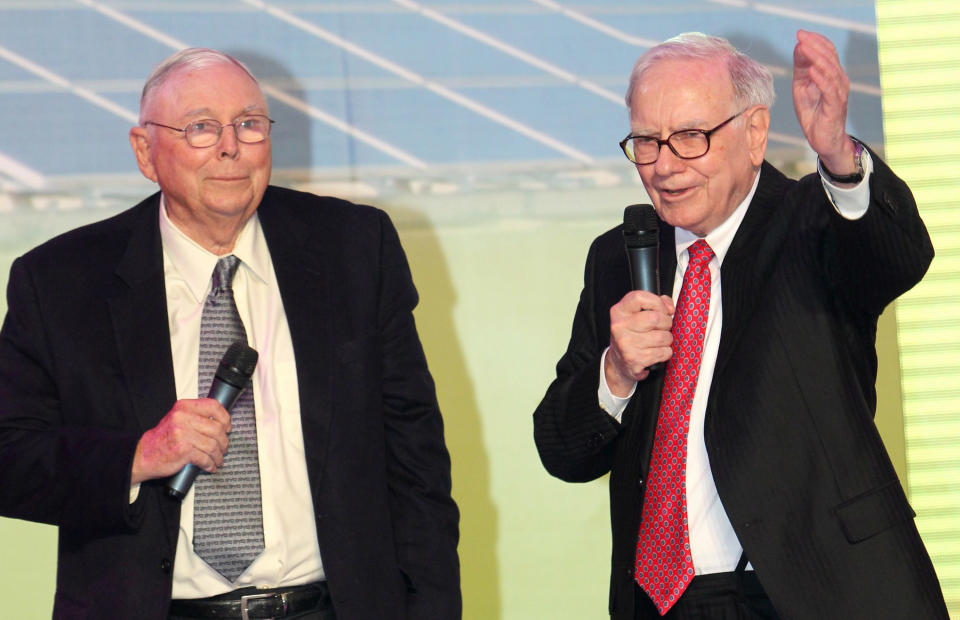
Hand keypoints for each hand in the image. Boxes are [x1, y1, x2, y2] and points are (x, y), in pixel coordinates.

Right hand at [131, 398, 231, 484]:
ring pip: (213, 445)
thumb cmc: (162, 439)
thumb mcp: (177, 419)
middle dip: (224, 442)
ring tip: (218, 459)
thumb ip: (195, 417)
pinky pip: (205, 458)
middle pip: (217, 428)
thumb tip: (220, 422)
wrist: (142, 456)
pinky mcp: (183, 451)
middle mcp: (182, 418)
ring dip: (219, 455)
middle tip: (224, 448)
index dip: (225, 417)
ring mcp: (182, 434)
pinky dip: (210, 464)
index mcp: (183, 407)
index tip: (227, 427)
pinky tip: (210, 466)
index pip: (213, 406)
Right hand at [605, 291, 674, 395]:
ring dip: (667, 339)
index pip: (640, 297)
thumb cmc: (631, 335)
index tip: (662, 310)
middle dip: (667, 323)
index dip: (657, 303)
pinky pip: (663, 352)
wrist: (619, 362)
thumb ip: (655, 304)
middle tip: (663, 327)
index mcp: (619, 311)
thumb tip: (669, 307)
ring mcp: (626, 344)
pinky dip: (665, 352)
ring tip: (659, 341)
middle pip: (656, 318)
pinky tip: (656, 352)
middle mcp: (620, 326)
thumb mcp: (636, 315)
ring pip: (663, 337)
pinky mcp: (635, 359)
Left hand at [792, 29, 856, 173]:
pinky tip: (811, 70)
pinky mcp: (834, 107)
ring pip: (830, 71)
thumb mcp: (802, 88)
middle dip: (814, 45)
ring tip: (805, 47)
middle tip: (800, 35)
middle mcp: (838, 81)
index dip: (815, 41)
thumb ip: (801, 69)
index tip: (800, 33)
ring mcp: (838, 93)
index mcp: (831, 75)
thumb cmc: (814, 114)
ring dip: (817, 58)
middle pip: (829, 58)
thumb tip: (798, 47)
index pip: (827, 52)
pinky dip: (821, 79)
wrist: (824, 140)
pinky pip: (829, 90)